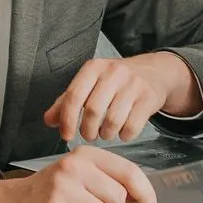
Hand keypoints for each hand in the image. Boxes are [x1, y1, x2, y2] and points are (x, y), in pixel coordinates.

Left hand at [43, 52, 199, 141]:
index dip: (67, 120)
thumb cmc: (117, 80)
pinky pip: (132, 126)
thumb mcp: (90, 83)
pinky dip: (124, 135)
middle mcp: (113, 72)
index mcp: (94, 67)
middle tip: (89, 134)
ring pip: (113, 121)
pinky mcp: (149, 97)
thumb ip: (66, 102)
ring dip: (106, 134)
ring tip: (105, 133)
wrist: (154, 72)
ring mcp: (133, 84)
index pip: (74, 96)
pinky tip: (122, 131)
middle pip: (93, 111)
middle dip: (88, 130)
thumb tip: (49, 120)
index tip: (66, 135)